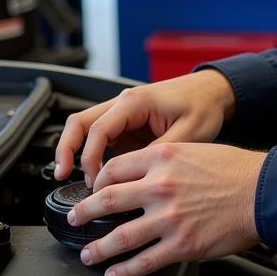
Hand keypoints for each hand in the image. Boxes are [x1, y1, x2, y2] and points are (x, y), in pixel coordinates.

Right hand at [54, 69, 236, 186]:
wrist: (215, 92)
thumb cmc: (204, 105)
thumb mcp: (186, 134)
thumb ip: (156, 155)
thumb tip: (132, 179)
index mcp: (135, 101)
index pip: (98, 128)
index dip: (89, 157)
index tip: (93, 182)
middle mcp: (124, 103)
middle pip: (80, 122)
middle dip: (66, 149)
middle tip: (61, 175)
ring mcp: (124, 113)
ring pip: (86, 129)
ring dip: (76, 152)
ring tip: (71, 179)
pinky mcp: (128, 124)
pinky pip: (102, 137)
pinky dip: (93, 154)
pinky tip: (96, 176)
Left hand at [67, 141, 265, 275]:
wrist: (264, 192)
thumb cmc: (237, 170)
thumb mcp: (196, 149)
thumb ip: (166, 160)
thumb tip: (145, 172)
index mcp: (163, 157)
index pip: (114, 168)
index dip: (97, 181)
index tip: (92, 189)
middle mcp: (160, 186)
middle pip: (107, 201)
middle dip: (84, 213)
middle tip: (76, 219)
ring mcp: (169, 218)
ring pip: (119, 237)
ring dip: (98, 248)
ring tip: (88, 253)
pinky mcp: (181, 245)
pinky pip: (143, 261)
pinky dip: (124, 270)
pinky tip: (115, 273)